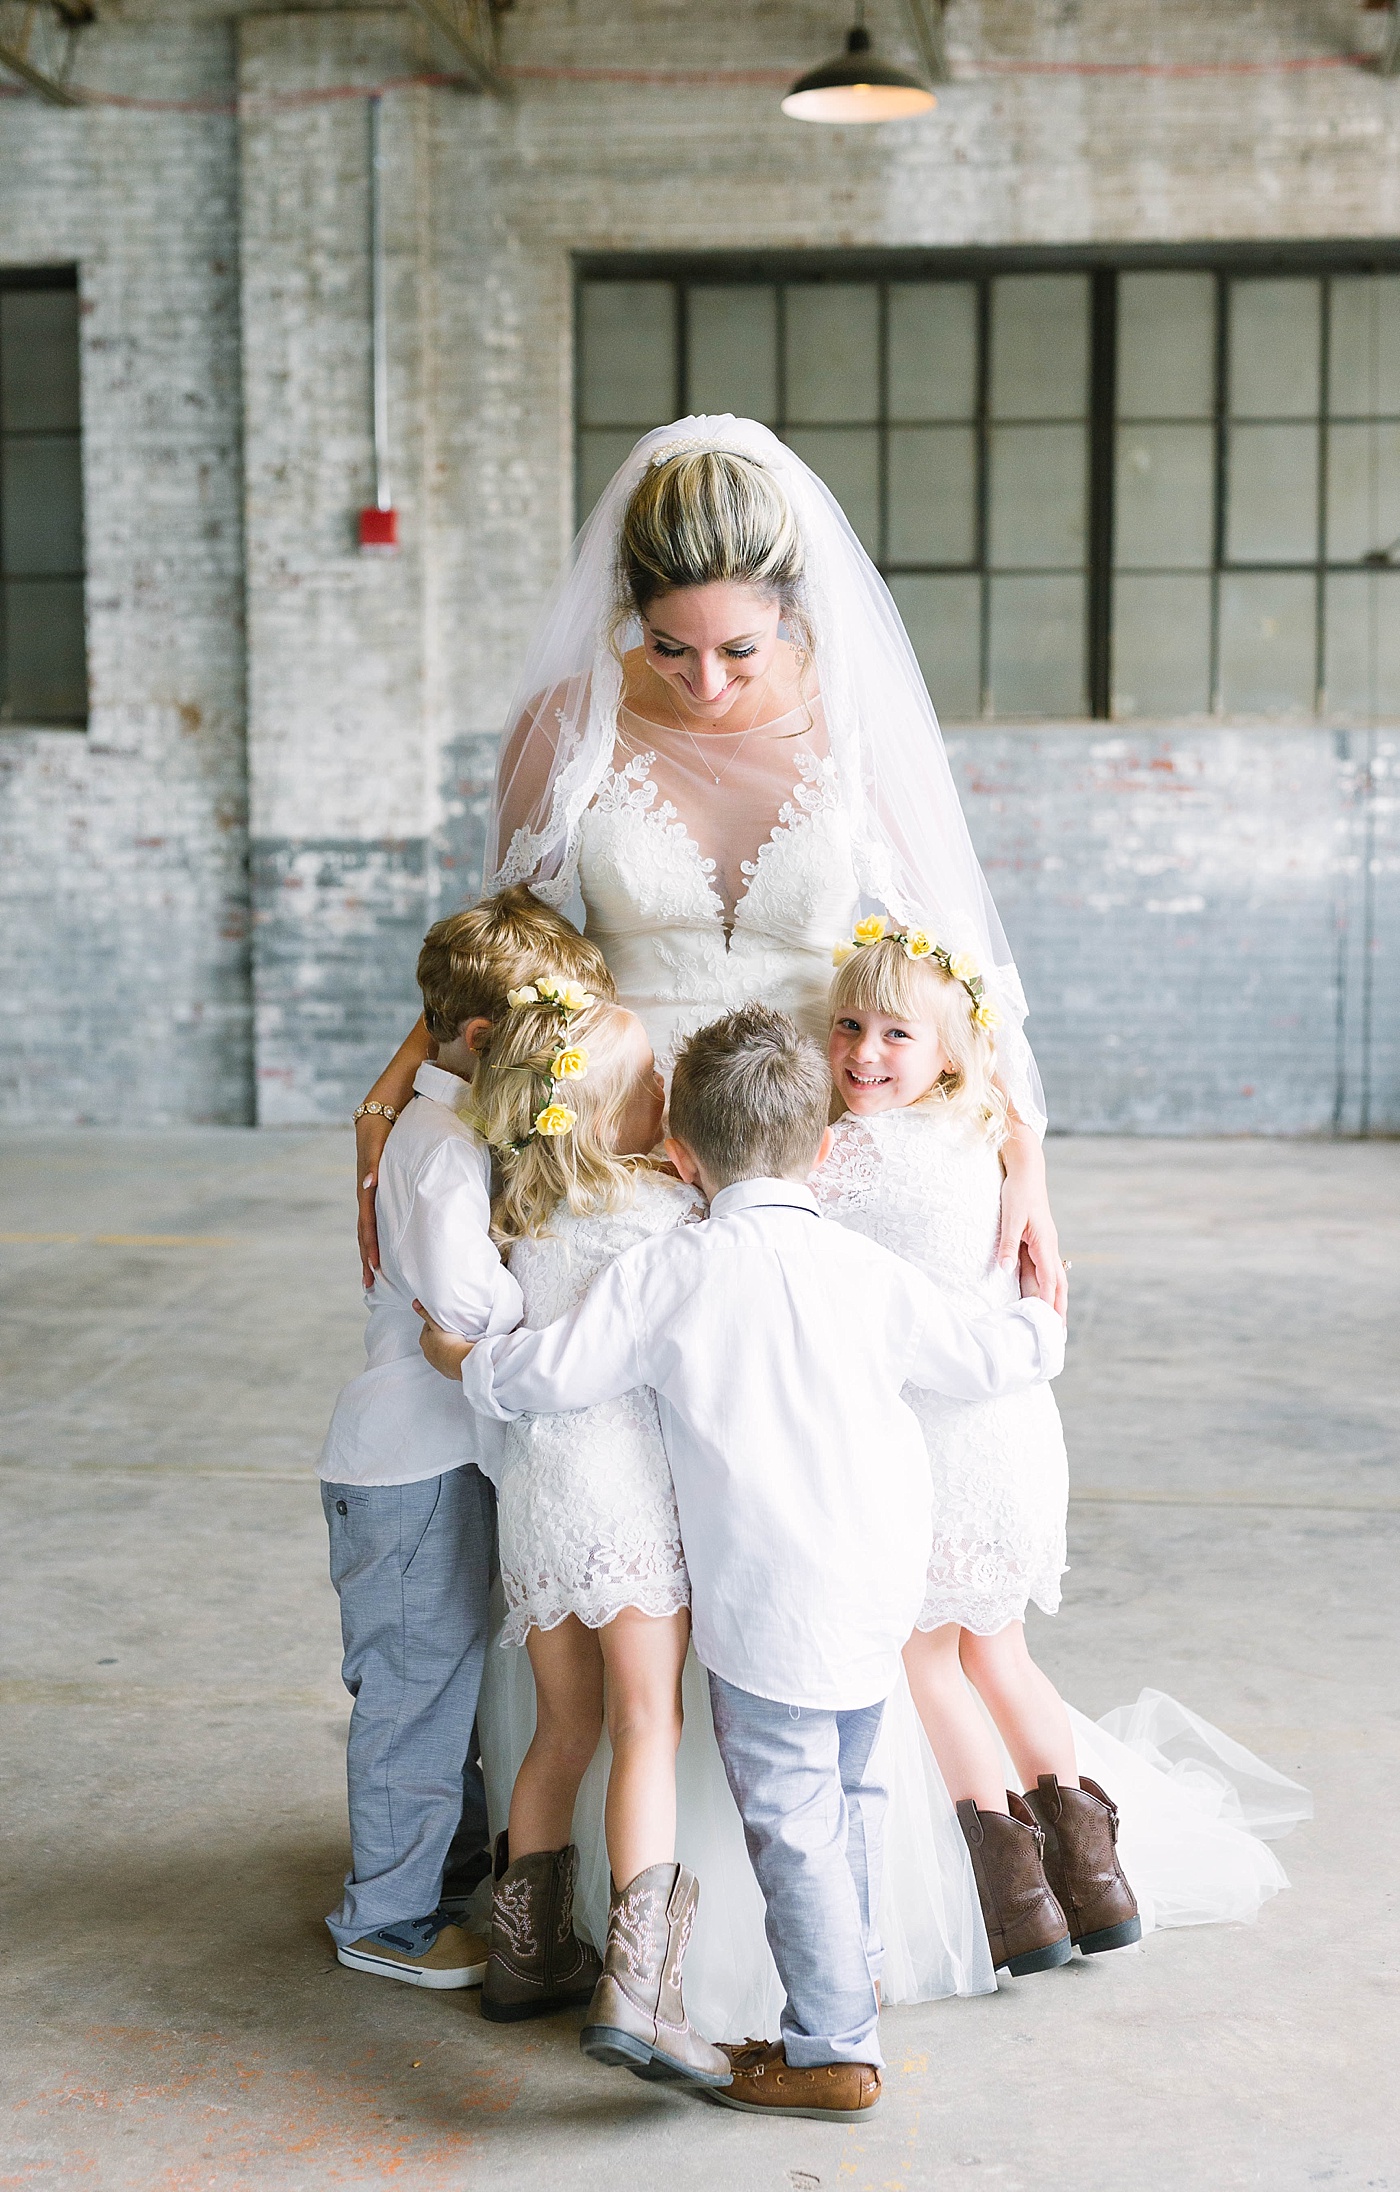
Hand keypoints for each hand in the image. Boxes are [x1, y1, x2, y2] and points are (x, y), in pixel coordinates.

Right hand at [355, 1112, 394, 1286]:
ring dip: (370, 1252)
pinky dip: (378, 1236)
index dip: (370, 1246)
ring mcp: (372, 1197)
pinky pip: (378, 1220)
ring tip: (374, 1275)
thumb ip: (371, 1165)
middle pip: (364, 1234)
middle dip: (366, 1259)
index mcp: (367, 1191)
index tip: (373, 1267)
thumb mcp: (375, 1147)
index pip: (367, 1225)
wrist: (377, 1118)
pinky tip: (384, 1248)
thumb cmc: (379, 1133)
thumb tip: (368, 1184)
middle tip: (369, 1285)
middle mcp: (367, 1197)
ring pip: (369, 1229)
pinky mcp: (379, 1193)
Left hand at [413, 1301, 473, 1380]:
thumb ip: (426, 1313)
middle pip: (434, 1339)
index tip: (444, 1320)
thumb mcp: (436, 1323)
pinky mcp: (446, 1369)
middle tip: (452, 1329)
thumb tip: (415, 1303)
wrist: (459, 1360)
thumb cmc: (448, 1342)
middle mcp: (427, 1352)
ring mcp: (436, 1361)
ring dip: (447, 1345)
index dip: (436, 1322)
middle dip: (441, 1335)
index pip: (428, 1327)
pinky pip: (448, 1359)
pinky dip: (452, 1355)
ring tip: (457, 1340)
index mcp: (423, 1340)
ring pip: (441, 1349)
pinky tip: (458, 1350)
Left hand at [999, 1126, 1067, 1317]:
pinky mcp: (1036, 1243)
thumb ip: (1007, 1244)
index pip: (1050, 1280)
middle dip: (1058, 1308)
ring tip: (1053, 1322)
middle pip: (1057, 1284)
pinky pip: (1041, 1270)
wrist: (1026, 1171)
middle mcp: (1048, 1248)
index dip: (1049, 1302)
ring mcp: (1044, 1246)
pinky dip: (1042, 1287)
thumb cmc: (1018, 1192)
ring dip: (1053, 1300)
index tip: (1049, 1323)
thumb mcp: (1010, 1218)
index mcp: (1045, 1244)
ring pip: (1052, 1279)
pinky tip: (1036, 1298)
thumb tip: (1005, 1270)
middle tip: (1059, 1334)